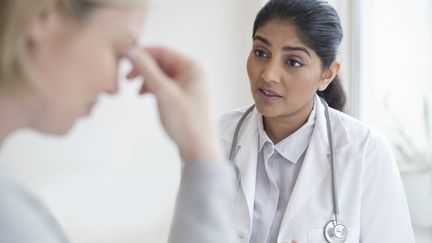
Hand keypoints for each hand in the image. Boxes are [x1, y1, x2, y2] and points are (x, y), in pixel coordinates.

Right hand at [126, 47, 221, 161]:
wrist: (199, 150)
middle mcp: (195, 74)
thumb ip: (148, 70)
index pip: (164, 51)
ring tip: (137, 91)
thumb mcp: (163, 93)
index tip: (126, 57)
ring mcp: (191, 87)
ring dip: (148, 80)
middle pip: (163, 63)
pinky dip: (155, 89)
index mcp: (194, 68)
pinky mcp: (186, 98)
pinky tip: (146, 96)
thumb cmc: (188, 123)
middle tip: (128, 77)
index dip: (143, 53)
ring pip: (163, 75)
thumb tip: (134, 53)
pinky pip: (167, 86)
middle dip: (145, 69)